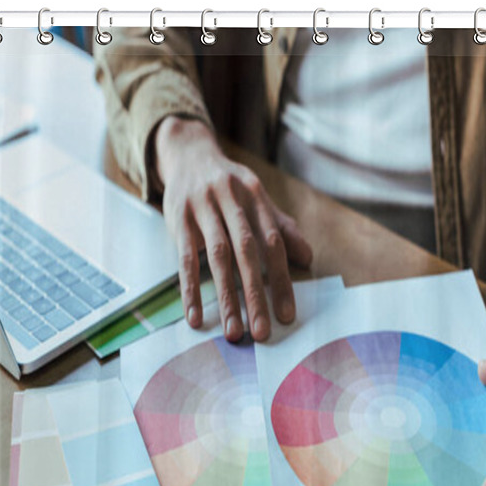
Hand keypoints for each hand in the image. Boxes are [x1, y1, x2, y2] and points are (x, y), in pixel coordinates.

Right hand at [154, 116, 312, 341]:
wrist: (188, 154)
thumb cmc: (230, 187)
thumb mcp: (258, 200)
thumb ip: (282, 228)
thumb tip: (308, 258)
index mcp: (256, 196)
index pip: (273, 243)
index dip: (281, 280)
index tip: (286, 315)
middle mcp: (230, 199)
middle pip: (246, 253)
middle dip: (256, 295)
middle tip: (262, 332)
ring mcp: (202, 207)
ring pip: (217, 258)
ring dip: (226, 298)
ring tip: (234, 332)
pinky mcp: (178, 218)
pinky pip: (185, 259)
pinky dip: (190, 290)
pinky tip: (195, 316)